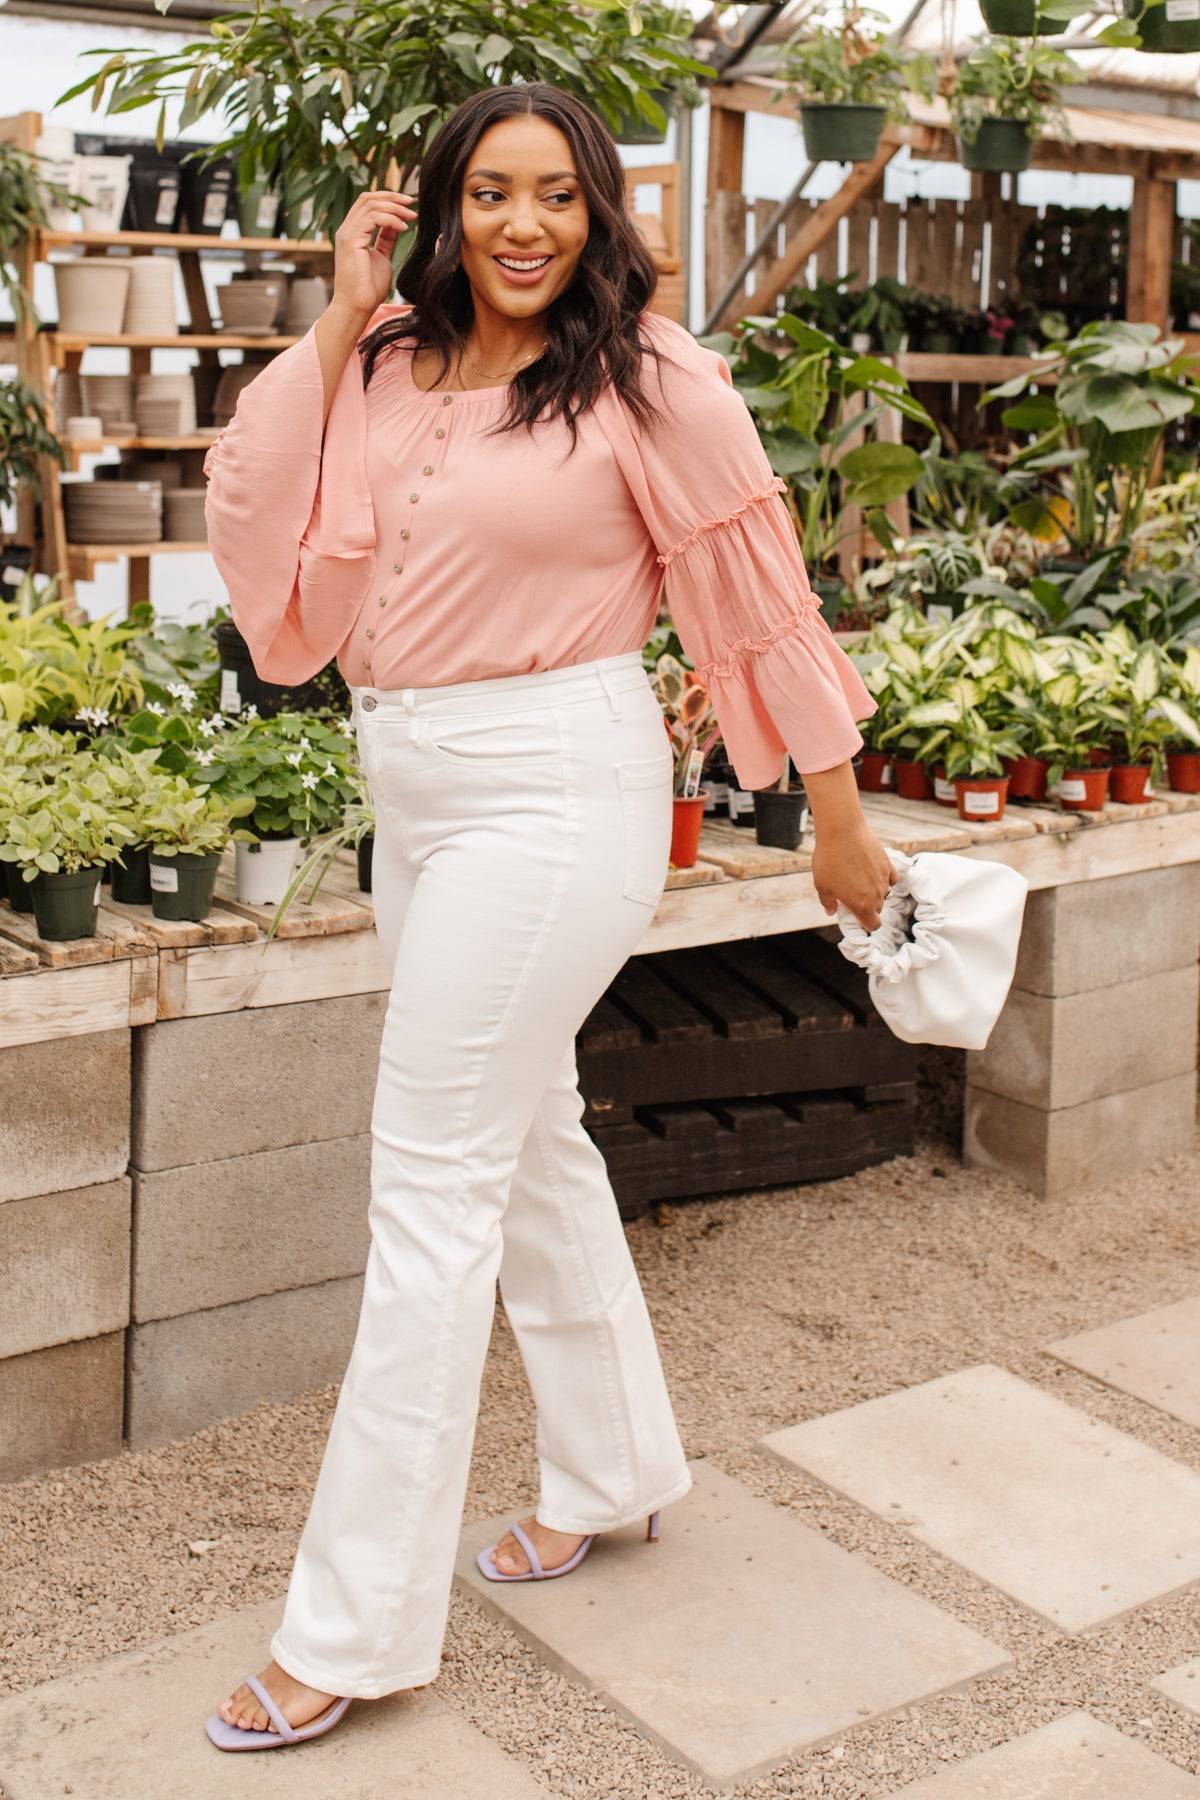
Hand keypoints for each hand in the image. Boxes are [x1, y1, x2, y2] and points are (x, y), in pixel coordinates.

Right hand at [332, 188, 418, 322]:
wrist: (357, 307)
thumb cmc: (368, 289)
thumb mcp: (382, 257)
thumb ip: (386, 239)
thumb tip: (397, 224)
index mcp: (353, 232)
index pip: (368, 203)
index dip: (388, 199)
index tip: (408, 205)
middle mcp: (347, 229)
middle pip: (368, 198)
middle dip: (392, 197)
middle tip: (412, 203)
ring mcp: (347, 233)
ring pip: (371, 205)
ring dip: (395, 208)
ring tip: (411, 217)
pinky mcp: (351, 240)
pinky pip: (373, 218)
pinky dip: (391, 219)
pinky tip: (404, 228)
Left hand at [811, 822, 896, 931]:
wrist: (842, 832)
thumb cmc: (829, 859)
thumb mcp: (822, 885)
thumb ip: (828, 902)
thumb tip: (831, 911)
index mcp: (861, 905)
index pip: (873, 925)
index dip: (865, 924)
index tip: (855, 916)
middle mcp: (877, 894)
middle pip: (878, 909)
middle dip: (867, 907)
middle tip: (852, 896)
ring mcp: (884, 879)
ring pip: (884, 894)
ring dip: (874, 892)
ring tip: (858, 879)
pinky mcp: (888, 864)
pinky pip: (891, 878)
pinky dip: (884, 879)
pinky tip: (873, 872)